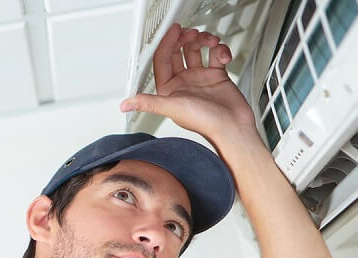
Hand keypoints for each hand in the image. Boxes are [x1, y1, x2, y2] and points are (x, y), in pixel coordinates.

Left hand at [120, 24, 261, 153]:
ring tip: (210, 41)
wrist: (232, 127)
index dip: (166, 43)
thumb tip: (125, 105)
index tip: (174, 31)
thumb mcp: (173, 108)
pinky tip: (223, 55)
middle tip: (191, 33)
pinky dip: (220, 51)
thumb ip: (148, 103)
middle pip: (178, 52)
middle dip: (185, 39)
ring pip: (197, 51)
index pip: (162, 59)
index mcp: (169, 89)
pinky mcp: (216, 76)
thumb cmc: (204, 122)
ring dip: (203, 41)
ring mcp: (200, 78)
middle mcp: (183, 83)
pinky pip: (215, 56)